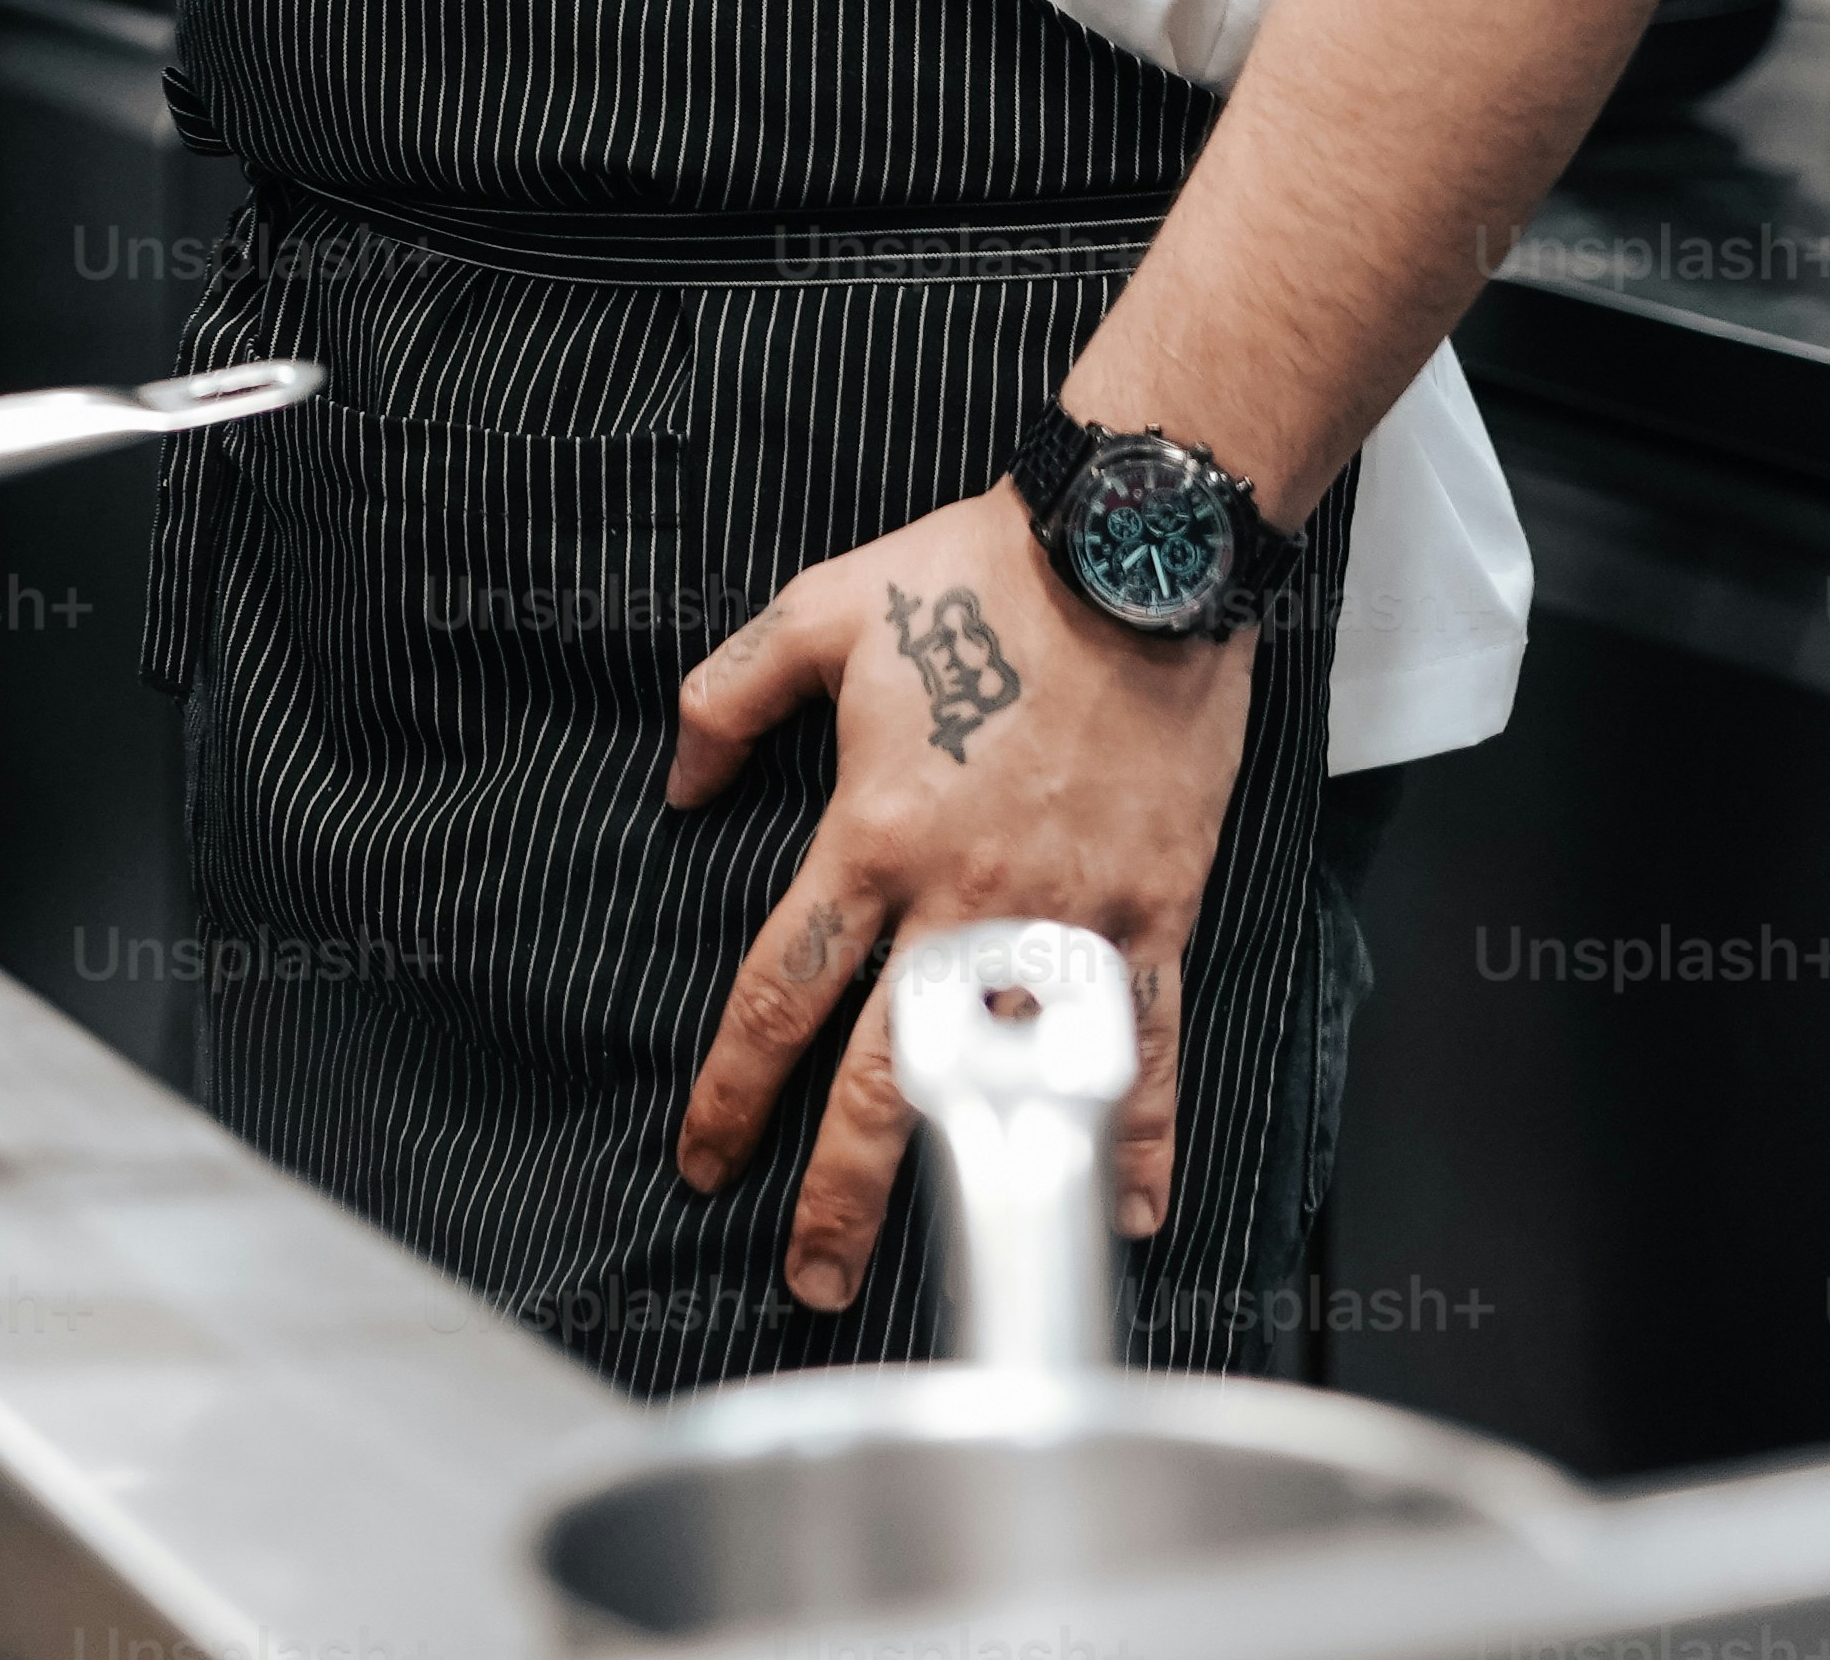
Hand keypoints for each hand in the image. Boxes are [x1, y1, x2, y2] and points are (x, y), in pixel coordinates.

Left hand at [662, 481, 1256, 1306]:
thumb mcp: (819, 612)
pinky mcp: (1151, 909)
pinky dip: (1140, 1132)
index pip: (781, 992)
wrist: (1128, 556)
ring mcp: (1064, 915)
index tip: (703, 1156)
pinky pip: (1143, 1042)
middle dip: (839, 1188)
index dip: (734, 1087)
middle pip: (886, 1075)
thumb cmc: (976, 576)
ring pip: (1009, 1076)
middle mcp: (961, 898)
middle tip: (807, 1273)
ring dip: (980, 1179)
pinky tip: (1131, 1209)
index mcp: (869, 835)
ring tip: (953, 1261)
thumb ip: (729, 699)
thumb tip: (678, 783)